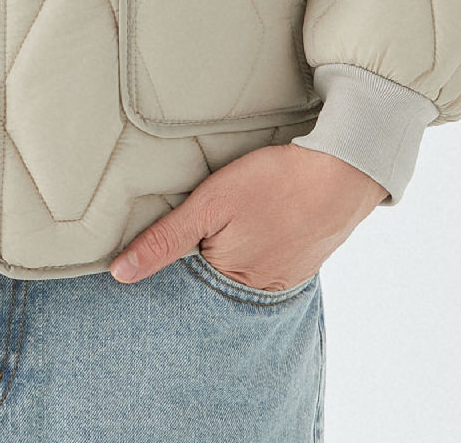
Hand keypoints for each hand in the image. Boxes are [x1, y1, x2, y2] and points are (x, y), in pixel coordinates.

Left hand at [106, 143, 386, 291]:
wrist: (341, 170)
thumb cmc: (271, 182)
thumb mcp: (209, 204)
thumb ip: (164, 240)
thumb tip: (119, 274)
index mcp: (228, 279)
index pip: (185, 278)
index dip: (175, 253)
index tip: (175, 229)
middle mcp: (257, 290)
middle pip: (215, 275)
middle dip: (207, 251)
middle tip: (217, 215)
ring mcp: (284, 279)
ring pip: (242, 268)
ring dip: (235, 247)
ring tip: (239, 215)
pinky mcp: (303, 263)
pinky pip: (270, 261)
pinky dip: (261, 244)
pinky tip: (262, 220)